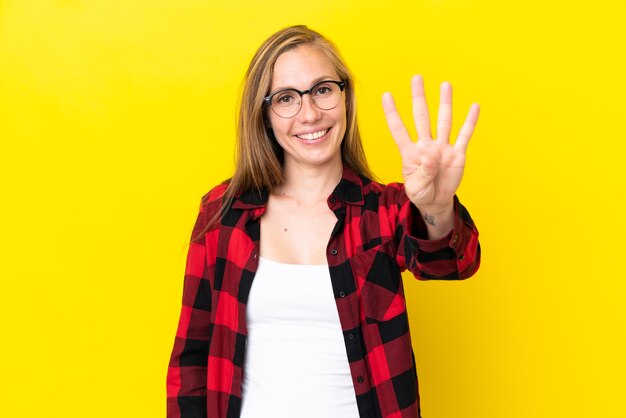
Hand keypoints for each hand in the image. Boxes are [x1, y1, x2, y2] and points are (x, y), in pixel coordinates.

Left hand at [382, 75, 479, 214]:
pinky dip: (469, 122)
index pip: (398, 129)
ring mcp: (442, 148)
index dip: (392, 113)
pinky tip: (474, 107)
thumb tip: (430, 157)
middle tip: (417, 78)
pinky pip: (464, 135)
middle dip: (418, 98)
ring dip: (445, 103)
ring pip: (444, 121)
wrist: (436, 202)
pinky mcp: (457, 154)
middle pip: (421, 117)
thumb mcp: (415, 188)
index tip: (386, 95)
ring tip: (445, 85)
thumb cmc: (421, 193)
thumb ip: (422, 173)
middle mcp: (426, 145)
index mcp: (410, 153)